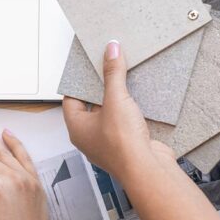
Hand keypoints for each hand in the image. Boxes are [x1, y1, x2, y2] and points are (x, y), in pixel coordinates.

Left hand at [62, 40, 170, 181]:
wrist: (148, 169)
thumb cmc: (123, 144)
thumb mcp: (116, 99)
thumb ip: (113, 73)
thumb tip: (110, 50)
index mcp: (77, 128)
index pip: (71, 99)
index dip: (79, 82)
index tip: (87, 67)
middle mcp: (90, 138)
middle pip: (91, 106)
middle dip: (100, 88)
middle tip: (107, 69)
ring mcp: (108, 143)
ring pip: (109, 115)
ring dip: (117, 100)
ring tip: (124, 80)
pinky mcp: (127, 145)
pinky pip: (124, 123)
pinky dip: (130, 111)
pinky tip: (138, 100)